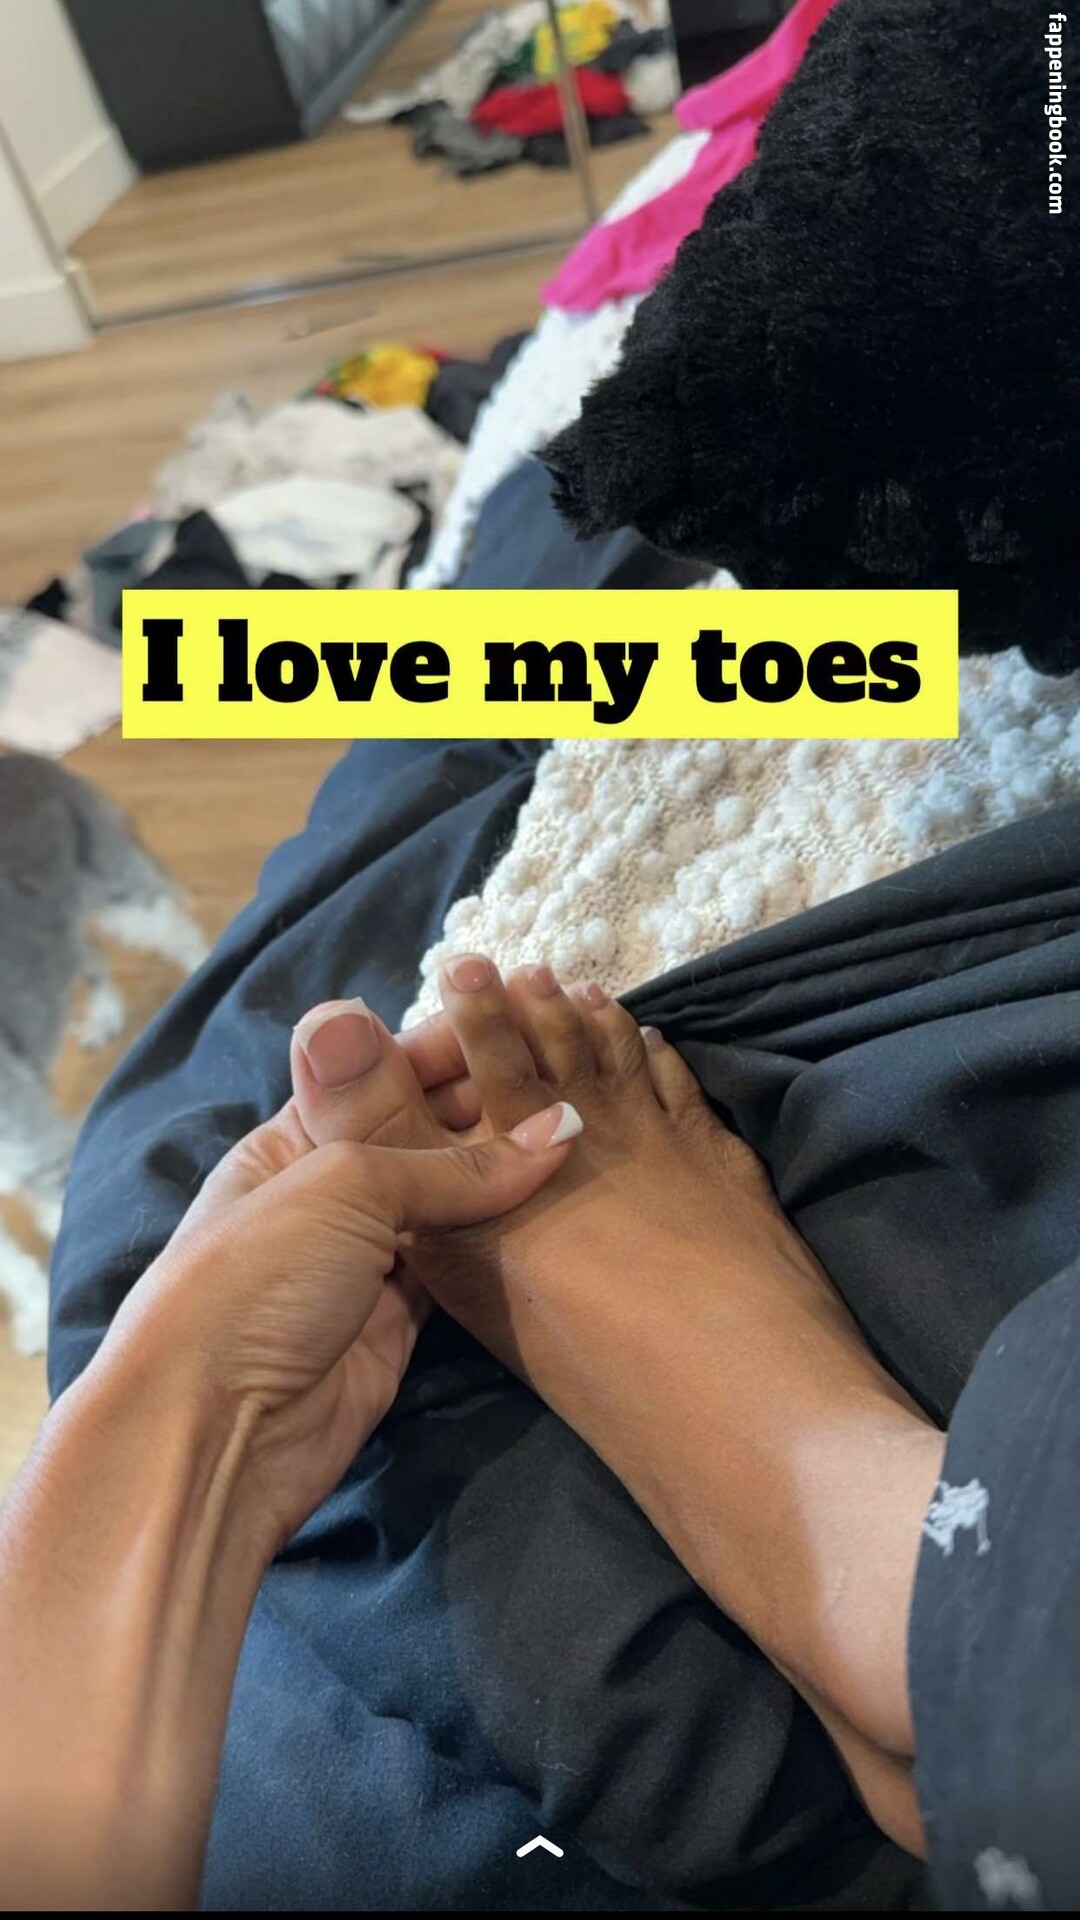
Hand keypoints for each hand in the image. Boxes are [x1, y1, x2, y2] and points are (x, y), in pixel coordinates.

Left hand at [99, 1091, 580, 1556]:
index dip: (452, 1051)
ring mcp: (365, 1261)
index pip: (384, 1074)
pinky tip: (560, 1212)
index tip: (532, 1026)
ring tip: (587, 1136)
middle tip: (575, 1080)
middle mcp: (329, 1193)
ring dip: (506, 1180)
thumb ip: (449, 1162)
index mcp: (293, 1138)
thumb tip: (557, 1127)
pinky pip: (461, 1269)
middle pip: (423, 1138)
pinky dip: (503, 1244)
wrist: (216, 1430)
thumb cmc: (255, 1281)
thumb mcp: (345, 1186)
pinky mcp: (399, 1324)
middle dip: (489, 1112)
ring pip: (450, 1206)